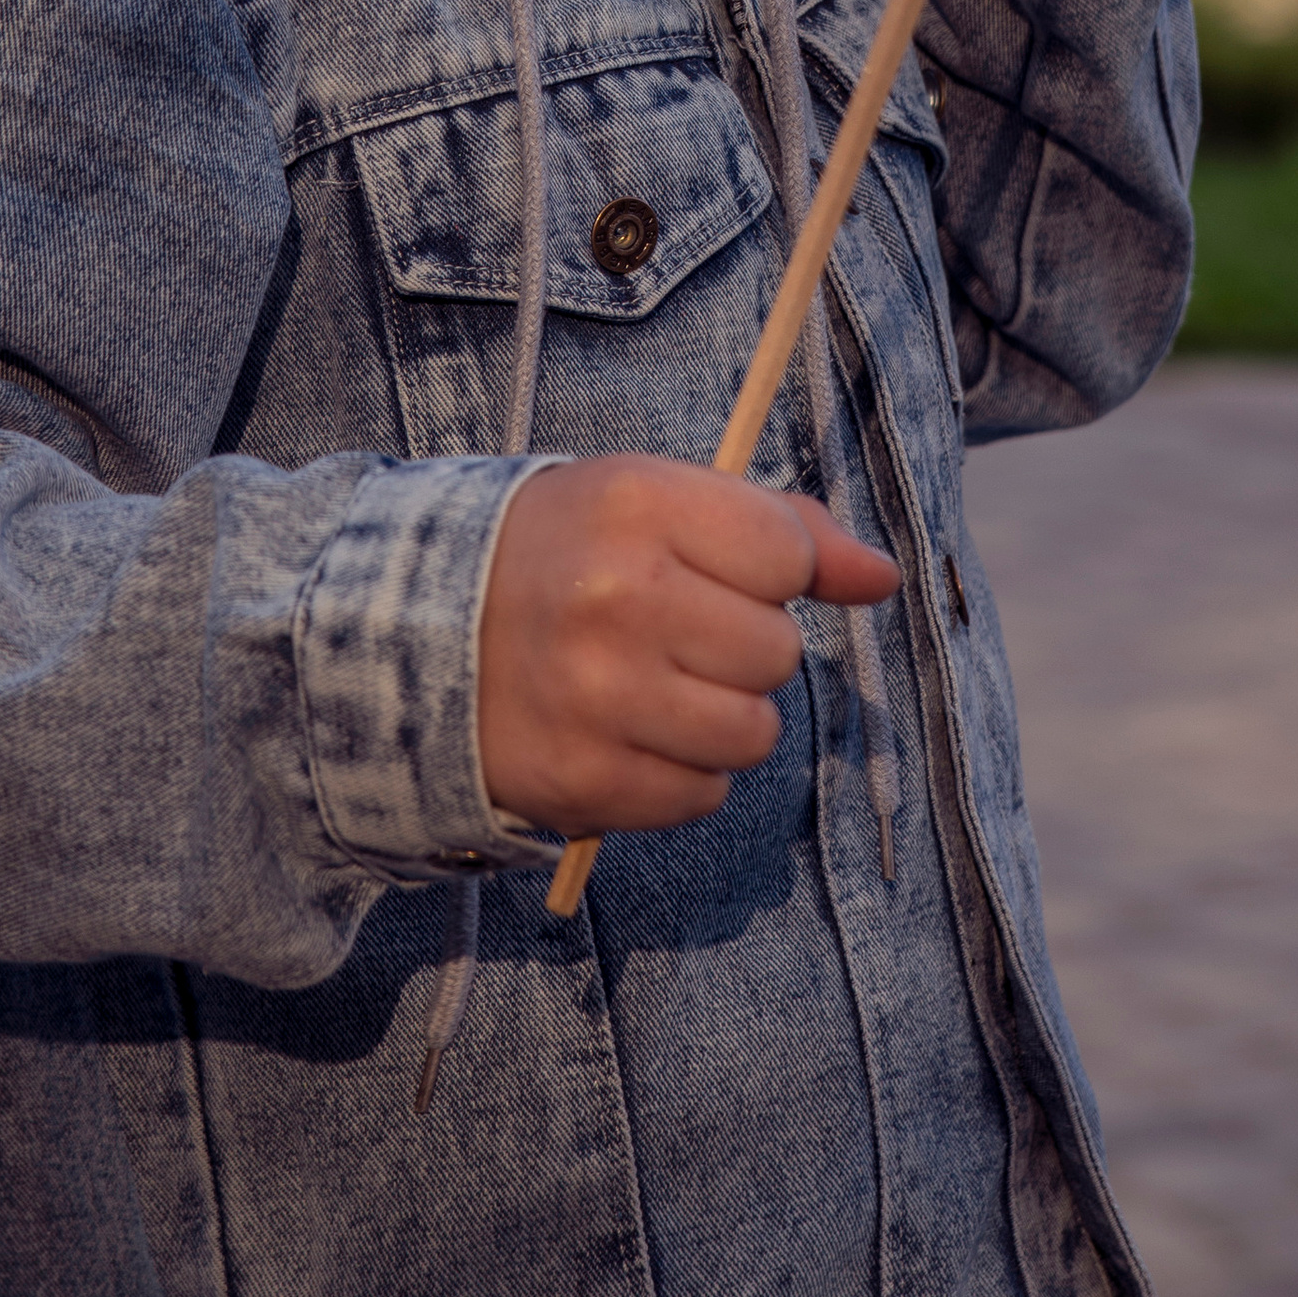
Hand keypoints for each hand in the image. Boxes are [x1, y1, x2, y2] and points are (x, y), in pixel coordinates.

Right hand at [476, 456, 898, 838]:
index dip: (770, 570)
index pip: (786, 553)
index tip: (721, 571)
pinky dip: (680, 774)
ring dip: (720, 718)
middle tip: (673, 631)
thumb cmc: (565, 553)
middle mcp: (619, 599)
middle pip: (775, 653)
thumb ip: (778, 527)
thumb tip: (881, 577)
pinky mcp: (582, 781)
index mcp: (637, 504)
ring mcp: (597, 697)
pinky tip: (629, 733)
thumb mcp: (655, 499)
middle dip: (741, 647)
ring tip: (656, 686)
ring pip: (750, 734)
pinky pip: (701, 797)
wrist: (416, 629)